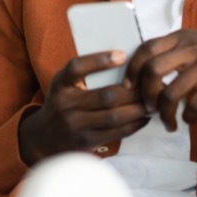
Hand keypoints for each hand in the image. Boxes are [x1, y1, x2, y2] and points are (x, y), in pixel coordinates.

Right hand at [17, 51, 149, 165]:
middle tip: (151, 84)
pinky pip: (116, 133)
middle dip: (134, 90)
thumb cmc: (63, 101)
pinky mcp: (86, 142)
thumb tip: (125, 58)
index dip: (99, 60)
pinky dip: (134, 124)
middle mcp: (66, 105)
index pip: (77, 67)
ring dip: (138, 109)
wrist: (44, 136)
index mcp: (60, 84)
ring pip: (114, 116)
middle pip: (106, 96)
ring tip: (152, 101)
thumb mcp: (65, 83)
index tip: (123, 55)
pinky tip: (144, 116)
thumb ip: (86, 72)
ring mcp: (75, 126)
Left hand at [125, 15, 196, 130]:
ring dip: (164, 112)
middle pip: (152, 70)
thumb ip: (175, 51)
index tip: (129, 88)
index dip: (131, 70)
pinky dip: (188, 116)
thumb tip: (148, 73)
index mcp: (181, 37)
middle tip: (148, 108)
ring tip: (168, 122)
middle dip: (145, 94)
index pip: (145, 49)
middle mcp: (191, 48)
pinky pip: (196, 103)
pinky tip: (189, 120)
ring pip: (172, 91)